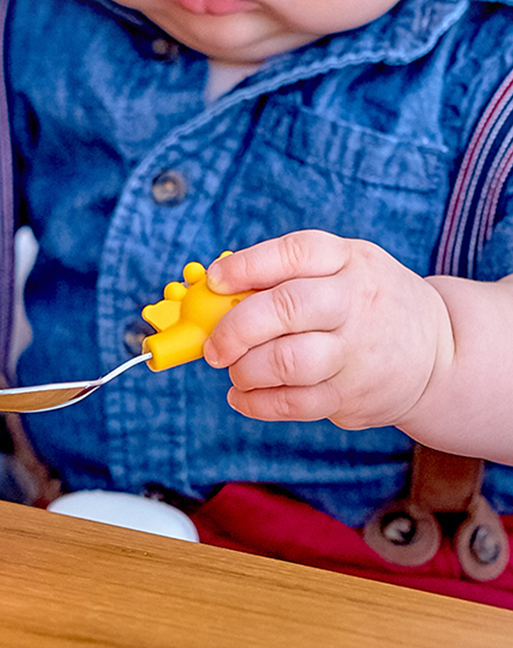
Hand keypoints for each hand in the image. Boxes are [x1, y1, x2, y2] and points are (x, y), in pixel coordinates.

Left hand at [203, 230, 452, 429]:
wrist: (441, 353)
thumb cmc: (367, 302)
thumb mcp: (343, 268)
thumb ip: (286, 275)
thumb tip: (214, 292)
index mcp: (348, 260)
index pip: (292, 253)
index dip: (245, 266)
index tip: (214, 281)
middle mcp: (354, 302)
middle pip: (286, 308)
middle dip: (235, 328)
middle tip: (214, 346)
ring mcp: (356, 351)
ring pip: (288, 361)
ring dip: (246, 370)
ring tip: (235, 371)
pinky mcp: (353, 395)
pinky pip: (295, 404)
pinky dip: (257, 404)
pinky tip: (244, 396)